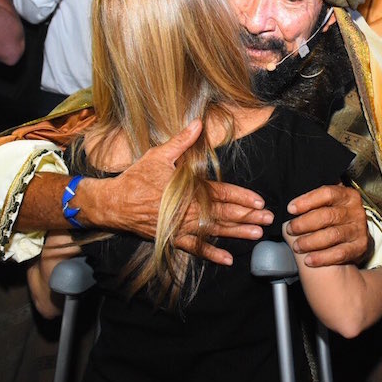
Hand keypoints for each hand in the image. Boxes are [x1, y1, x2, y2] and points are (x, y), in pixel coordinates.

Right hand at [103, 120, 272, 264]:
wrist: (113, 204)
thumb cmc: (136, 178)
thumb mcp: (159, 155)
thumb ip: (182, 140)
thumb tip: (198, 122)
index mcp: (189, 189)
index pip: (222, 193)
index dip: (242, 198)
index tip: (259, 201)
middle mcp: (189, 210)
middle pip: (224, 214)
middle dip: (248, 217)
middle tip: (268, 220)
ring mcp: (181, 226)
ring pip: (214, 231)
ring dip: (237, 234)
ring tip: (256, 236)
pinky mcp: (172, 238)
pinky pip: (194, 249)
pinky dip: (211, 254)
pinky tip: (227, 260)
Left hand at [286, 185, 368, 266]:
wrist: (353, 238)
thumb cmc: (334, 219)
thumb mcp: (327, 205)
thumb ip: (313, 203)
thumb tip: (289, 207)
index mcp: (348, 195)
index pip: (327, 193)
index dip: (307, 201)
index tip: (290, 209)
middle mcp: (356, 211)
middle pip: (327, 215)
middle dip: (304, 223)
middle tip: (290, 230)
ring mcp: (359, 230)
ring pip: (332, 235)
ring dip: (310, 242)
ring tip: (297, 246)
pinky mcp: (360, 248)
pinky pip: (339, 254)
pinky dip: (321, 257)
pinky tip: (309, 259)